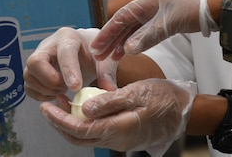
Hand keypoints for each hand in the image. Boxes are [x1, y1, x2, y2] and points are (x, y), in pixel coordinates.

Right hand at [24, 27, 117, 100]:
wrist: (85, 50)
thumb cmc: (94, 53)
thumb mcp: (104, 60)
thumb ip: (106, 74)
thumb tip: (109, 90)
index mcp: (68, 37)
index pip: (64, 53)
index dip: (68, 71)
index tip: (76, 88)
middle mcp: (48, 45)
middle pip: (35, 62)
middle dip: (50, 80)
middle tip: (66, 88)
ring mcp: (38, 57)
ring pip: (29, 75)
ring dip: (45, 89)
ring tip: (63, 91)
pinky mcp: (33, 71)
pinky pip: (28, 86)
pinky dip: (40, 95)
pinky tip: (56, 94)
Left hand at [40, 79, 197, 153]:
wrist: (185, 111)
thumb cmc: (165, 98)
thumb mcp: (138, 92)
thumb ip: (110, 101)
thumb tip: (83, 108)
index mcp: (118, 128)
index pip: (80, 128)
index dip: (60, 119)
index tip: (46, 106)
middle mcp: (116, 138)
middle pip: (78, 138)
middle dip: (59, 123)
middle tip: (47, 105)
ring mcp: (119, 139)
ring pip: (86, 137)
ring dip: (69, 123)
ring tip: (60, 105)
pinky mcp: (122, 134)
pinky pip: (96, 132)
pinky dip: (83, 123)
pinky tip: (81, 109)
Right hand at [91, 0, 216, 59]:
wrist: (217, 6)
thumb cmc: (194, 9)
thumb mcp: (169, 23)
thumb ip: (148, 36)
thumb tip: (127, 50)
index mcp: (149, 1)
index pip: (121, 16)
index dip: (107, 32)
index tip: (96, 46)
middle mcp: (151, 5)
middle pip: (125, 22)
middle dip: (111, 39)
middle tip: (99, 55)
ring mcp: (159, 12)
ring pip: (135, 28)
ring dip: (122, 41)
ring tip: (112, 57)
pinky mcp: (167, 20)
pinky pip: (145, 31)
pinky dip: (136, 41)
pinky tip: (130, 51)